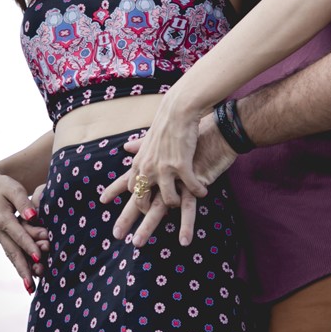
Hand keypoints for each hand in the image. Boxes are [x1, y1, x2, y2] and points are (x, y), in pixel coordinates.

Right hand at [0, 167, 49, 294]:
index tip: (39, 258)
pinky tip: (27, 277)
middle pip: (13, 252)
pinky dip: (18, 265)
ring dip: (21, 271)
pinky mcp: (2, 238)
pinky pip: (10, 253)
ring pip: (11, 256)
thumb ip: (23, 202)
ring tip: (31, 287)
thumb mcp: (13, 188)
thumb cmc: (3, 186)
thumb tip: (33, 216)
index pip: (18, 234)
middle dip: (23, 269)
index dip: (28, 246)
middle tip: (32, 286)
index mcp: (2, 218)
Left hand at [115, 97, 209, 212]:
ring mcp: (164, 168)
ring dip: (178, 203)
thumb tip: (126, 147)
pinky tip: (203, 191)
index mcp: (140, 163)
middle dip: (148, 215)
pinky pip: (191, 188)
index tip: (146, 209)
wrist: (179, 110)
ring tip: (186, 200)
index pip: (133, 190)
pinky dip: (198, 192)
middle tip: (157, 221)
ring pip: (170, 200)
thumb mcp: (148, 138)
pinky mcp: (182, 166)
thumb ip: (138, 147)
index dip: (140, 202)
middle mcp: (148, 169)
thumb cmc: (166, 123)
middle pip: (143, 201)